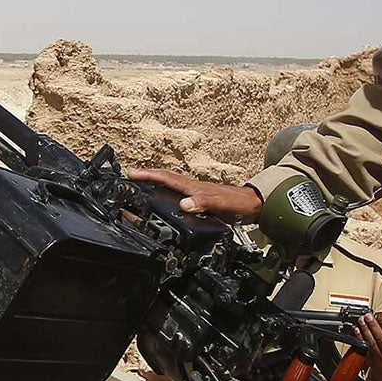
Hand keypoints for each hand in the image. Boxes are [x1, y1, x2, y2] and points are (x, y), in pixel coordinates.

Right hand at [129, 168, 261, 221]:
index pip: (166, 178)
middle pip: (164, 179)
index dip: (148, 175)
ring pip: (169, 187)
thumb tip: (184, 204)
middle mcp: (191, 188)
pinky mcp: (199, 202)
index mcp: (192, 187)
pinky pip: (177, 196)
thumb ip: (203, 203)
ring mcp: (194, 194)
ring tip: (140, 187)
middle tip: (130, 177)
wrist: (252, 207)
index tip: (132, 174)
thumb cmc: (237, 204)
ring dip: (154, 185)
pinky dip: (166, 196)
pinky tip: (164, 202)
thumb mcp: (219, 204)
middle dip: (146, 177)